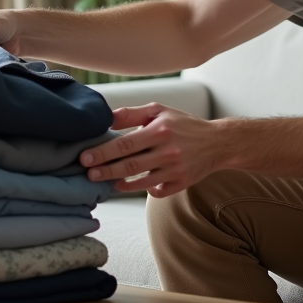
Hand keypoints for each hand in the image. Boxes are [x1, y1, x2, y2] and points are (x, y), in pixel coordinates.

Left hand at [80, 104, 222, 197]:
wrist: (217, 143)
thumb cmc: (183, 124)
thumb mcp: (159, 111)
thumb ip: (132, 114)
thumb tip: (106, 118)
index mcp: (160, 131)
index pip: (125, 144)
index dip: (103, 152)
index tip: (85, 157)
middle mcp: (168, 152)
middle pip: (130, 165)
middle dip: (105, 170)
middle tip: (88, 173)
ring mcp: (175, 170)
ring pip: (140, 182)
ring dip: (119, 182)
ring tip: (104, 180)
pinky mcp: (181, 184)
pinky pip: (156, 191)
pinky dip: (142, 189)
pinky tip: (131, 184)